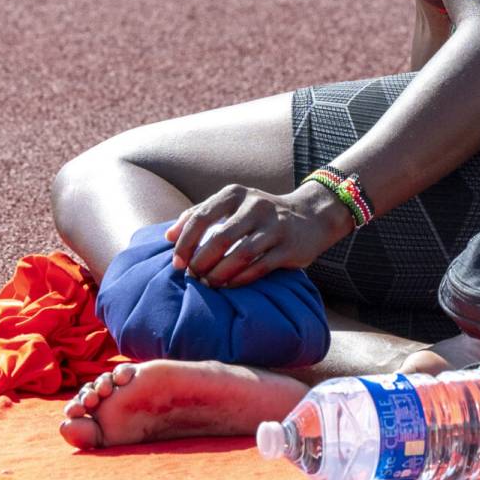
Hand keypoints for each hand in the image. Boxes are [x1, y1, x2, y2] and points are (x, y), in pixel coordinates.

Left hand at [164, 183, 354, 288]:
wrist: (311, 216)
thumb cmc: (260, 214)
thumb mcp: (232, 205)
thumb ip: (200, 215)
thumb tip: (168, 236)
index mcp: (236, 193)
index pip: (201, 216)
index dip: (185, 242)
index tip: (176, 263)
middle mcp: (256, 206)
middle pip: (220, 237)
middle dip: (201, 261)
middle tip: (193, 276)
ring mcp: (275, 226)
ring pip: (240, 254)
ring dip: (219, 273)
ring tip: (208, 283)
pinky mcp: (289, 248)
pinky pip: (259, 267)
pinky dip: (240, 279)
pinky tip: (228, 286)